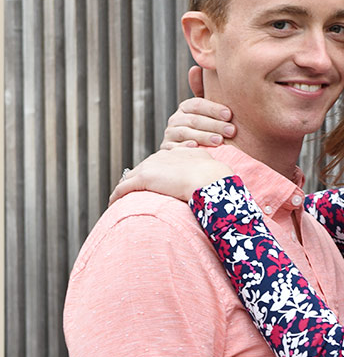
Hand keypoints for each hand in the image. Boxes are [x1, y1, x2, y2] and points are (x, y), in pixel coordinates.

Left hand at [109, 147, 231, 204]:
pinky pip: (124, 187)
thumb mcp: (211, 166)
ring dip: (124, 188)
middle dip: (137, 180)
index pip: (159, 163)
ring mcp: (151, 166)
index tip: (154, 184)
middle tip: (132, 193)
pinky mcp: (143, 178)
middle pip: (142, 168)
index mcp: (176, 153)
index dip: (155, 174)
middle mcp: (161, 156)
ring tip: (120, 200)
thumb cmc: (216, 178)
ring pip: (130, 177)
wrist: (211, 180)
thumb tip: (212, 172)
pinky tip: (113, 203)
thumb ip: (205, 165)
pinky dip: (117, 195)